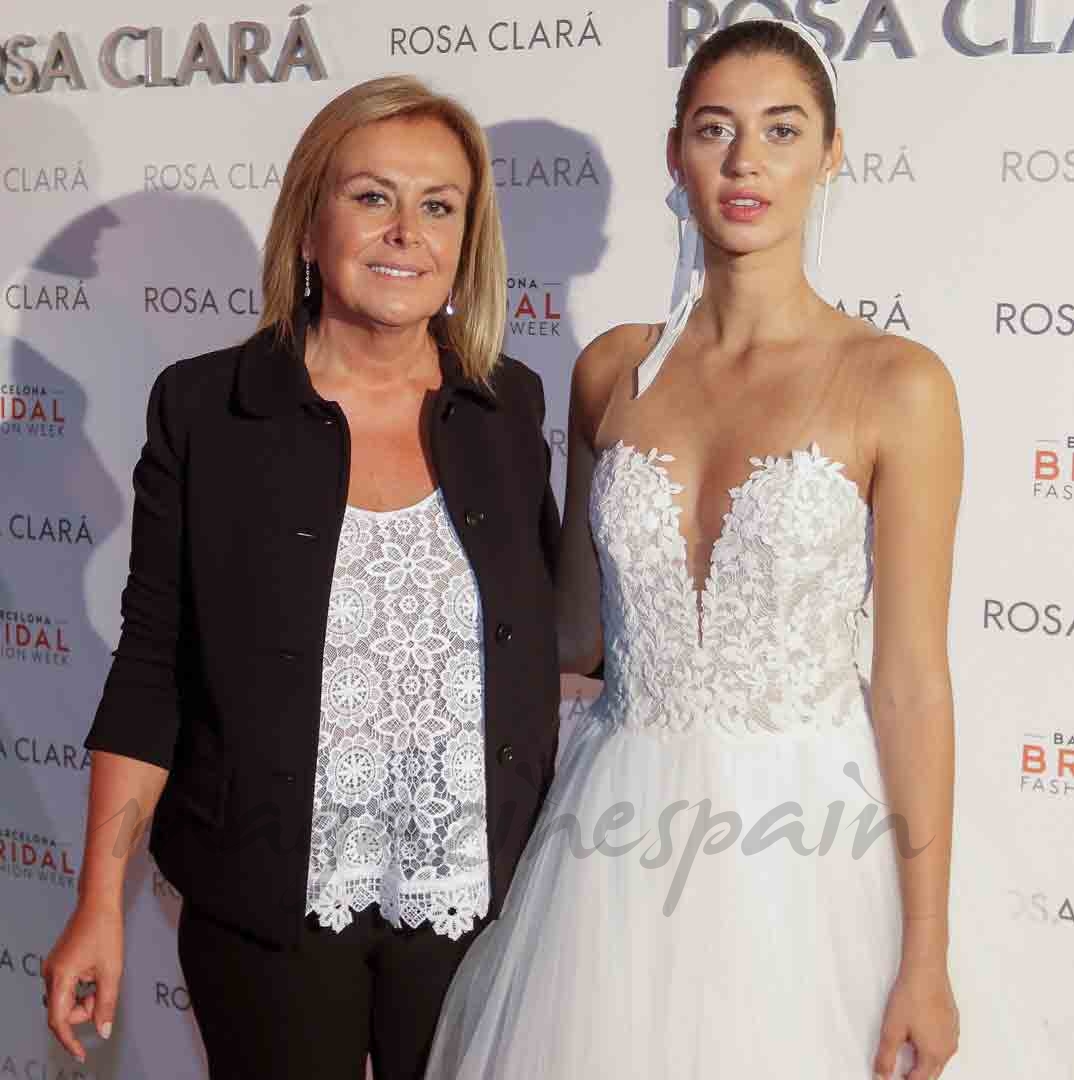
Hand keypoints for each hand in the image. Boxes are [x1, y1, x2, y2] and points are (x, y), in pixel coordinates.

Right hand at [42, 901, 123, 1062]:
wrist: (99, 902)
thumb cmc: (106, 931)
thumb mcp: (111, 971)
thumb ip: (106, 1004)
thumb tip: (103, 1031)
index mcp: (60, 977)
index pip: (59, 1021)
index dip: (70, 1041)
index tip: (82, 1054)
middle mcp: (50, 974)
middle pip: (65, 1010)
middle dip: (86, 1009)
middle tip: (105, 990)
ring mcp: (53, 968)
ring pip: (68, 999)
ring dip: (86, 997)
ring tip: (103, 975)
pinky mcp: (59, 963)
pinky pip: (69, 987)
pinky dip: (83, 987)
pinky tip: (96, 971)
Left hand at [873, 962, 958, 1079]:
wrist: (926, 972)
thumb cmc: (910, 997)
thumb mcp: (891, 1030)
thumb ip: (886, 1057)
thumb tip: (882, 1076)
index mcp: (933, 1055)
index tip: (893, 1076)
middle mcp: (948, 1049)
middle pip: (931, 1073)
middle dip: (916, 1075)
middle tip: (900, 1071)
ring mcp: (953, 1035)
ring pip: (939, 1058)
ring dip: (925, 1061)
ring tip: (908, 1055)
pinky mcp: (953, 1022)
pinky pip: (944, 1043)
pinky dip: (932, 1046)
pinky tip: (920, 1035)